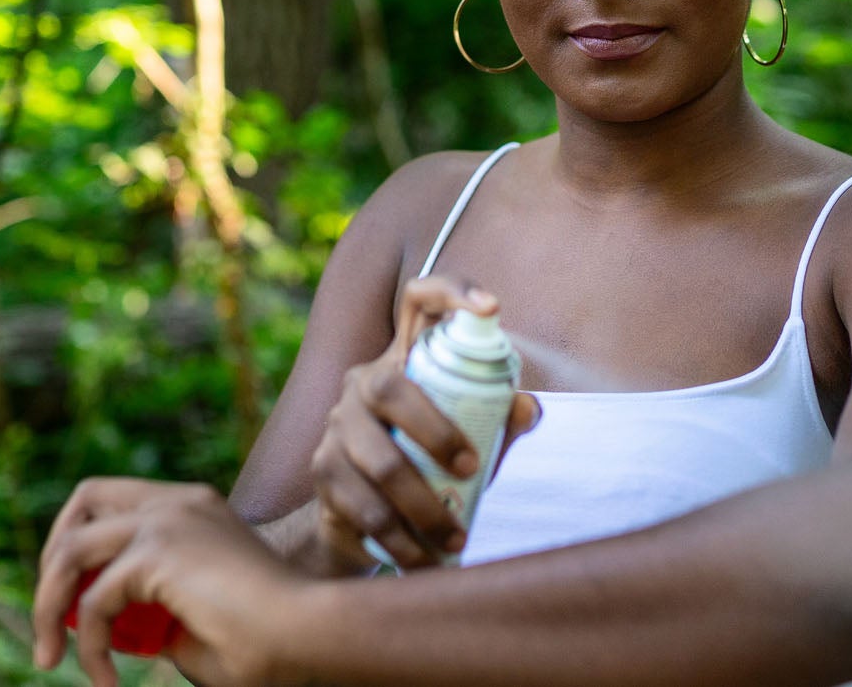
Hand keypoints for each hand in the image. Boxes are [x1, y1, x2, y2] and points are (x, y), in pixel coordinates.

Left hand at [32, 478, 303, 686]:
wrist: (309, 635)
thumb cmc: (267, 644)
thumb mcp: (195, 622)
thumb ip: (154, 613)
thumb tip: (109, 628)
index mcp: (195, 509)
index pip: (117, 503)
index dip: (84, 546)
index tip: (77, 604)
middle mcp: (180, 502)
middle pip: (85, 501)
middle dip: (54, 560)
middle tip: (51, 623)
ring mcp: (169, 519)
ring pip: (72, 549)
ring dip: (48, 604)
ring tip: (50, 659)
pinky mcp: (160, 551)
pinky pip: (94, 602)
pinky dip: (89, 646)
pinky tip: (105, 680)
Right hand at [309, 276, 540, 571]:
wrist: (360, 522)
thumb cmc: (430, 466)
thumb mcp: (469, 440)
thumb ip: (497, 422)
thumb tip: (527, 409)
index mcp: (405, 360)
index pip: (419, 300)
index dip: (452, 290)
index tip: (492, 308)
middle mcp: (364, 383)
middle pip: (391, 388)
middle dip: (435, 431)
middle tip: (471, 468)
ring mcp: (337, 427)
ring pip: (379, 460)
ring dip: (424, 506)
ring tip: (457, 538)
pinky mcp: (324, 473)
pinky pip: (362, 506)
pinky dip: (400, 539)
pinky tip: (425, 560)